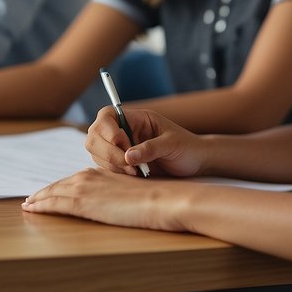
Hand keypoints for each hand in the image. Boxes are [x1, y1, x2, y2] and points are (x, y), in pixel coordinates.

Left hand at [22, 167, 191, 231]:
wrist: (162, 200)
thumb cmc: (154, 200)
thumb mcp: (130, 194)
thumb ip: (116, 196)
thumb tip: (111, 205)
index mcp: (100, 174)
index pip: (72, 181)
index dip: (58, 187)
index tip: (48, 192)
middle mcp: (89, 177)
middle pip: (58, 185)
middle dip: (43, 193)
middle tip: (30, 200)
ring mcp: (84, 188)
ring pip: (52, 193)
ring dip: (38, 199)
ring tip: (27, 206)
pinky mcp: (83, 202)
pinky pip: (54, 204)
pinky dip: (40, 206)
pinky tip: (31, 210)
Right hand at [87, 105, 208, 177]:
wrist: (196, 163)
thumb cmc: (187, 148)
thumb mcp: (172, 144)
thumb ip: (151, 148)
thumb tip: (128, 156)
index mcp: (135, 118)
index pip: (107, 115)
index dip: (108, 129)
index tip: (123, 144)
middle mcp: (124, 130)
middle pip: (95, 134)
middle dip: (108, 151)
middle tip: (129, 165)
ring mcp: (120, 147)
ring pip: (96, 152)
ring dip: (111, 164)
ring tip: (136, 172)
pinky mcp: (120, 162)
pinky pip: (104, 166)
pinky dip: (114, 172)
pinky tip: (134, 175)